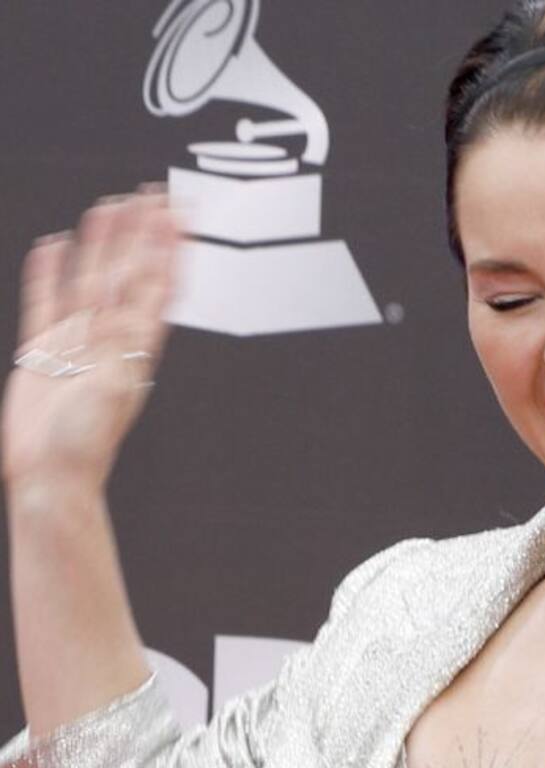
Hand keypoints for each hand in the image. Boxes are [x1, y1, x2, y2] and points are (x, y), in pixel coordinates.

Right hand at [2, 185, 183, 493]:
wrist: (49, 474)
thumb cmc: (83, 444)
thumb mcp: (111, 390)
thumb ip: (122, 349)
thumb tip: (136, 314)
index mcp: (131, 347)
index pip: (154, 283)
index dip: (166, 247)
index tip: (178, 213)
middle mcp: (108, 338)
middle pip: (126, 272)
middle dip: (139, 233)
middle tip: (150, 194)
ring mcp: (75, 341)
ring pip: (90, 277)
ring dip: (101, 243)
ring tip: (109, 207)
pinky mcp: (42, 351)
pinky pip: (45, 299)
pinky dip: (49, 271)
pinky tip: (53, 245)